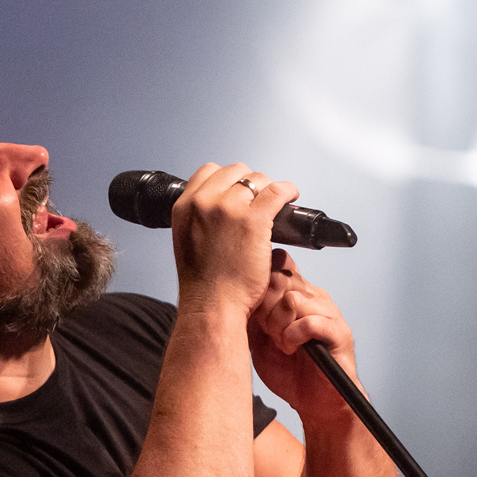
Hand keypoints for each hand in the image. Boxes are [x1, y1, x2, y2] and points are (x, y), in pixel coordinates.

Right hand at [170, 162, 299, 317]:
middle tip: (258, 200)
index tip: (239, 190)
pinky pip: (277, 191)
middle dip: (249, 183)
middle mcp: (205, 202)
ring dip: (268, 188)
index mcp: (185, 206)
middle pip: (235, 171)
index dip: (228, 179)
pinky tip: (290, 197)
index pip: (209, 171)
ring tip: (275, 202)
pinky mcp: (254, 220)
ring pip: (257, 179)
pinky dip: (287, 191)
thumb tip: (219, 208)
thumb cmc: (203, 283)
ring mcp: (229, 209)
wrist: (212, 305)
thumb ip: (199, 218)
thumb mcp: (187, 240)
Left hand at [248, 250, 359, 421]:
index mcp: (298, 293)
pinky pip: (310, 321)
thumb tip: (234, 292)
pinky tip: (291, 348)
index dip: (260, 285)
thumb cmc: (290, 371)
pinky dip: (294, 335)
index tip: (254, 311)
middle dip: (265, 308)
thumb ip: (252, 313)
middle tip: (267, 332)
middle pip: (280, 280)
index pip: (278, 263)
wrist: (314, 403)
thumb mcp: (259, 338)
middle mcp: (315, 297)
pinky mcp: (339, 333)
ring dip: (279, 325)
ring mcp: (329, 313)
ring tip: (281, 343)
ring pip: (293, 299)